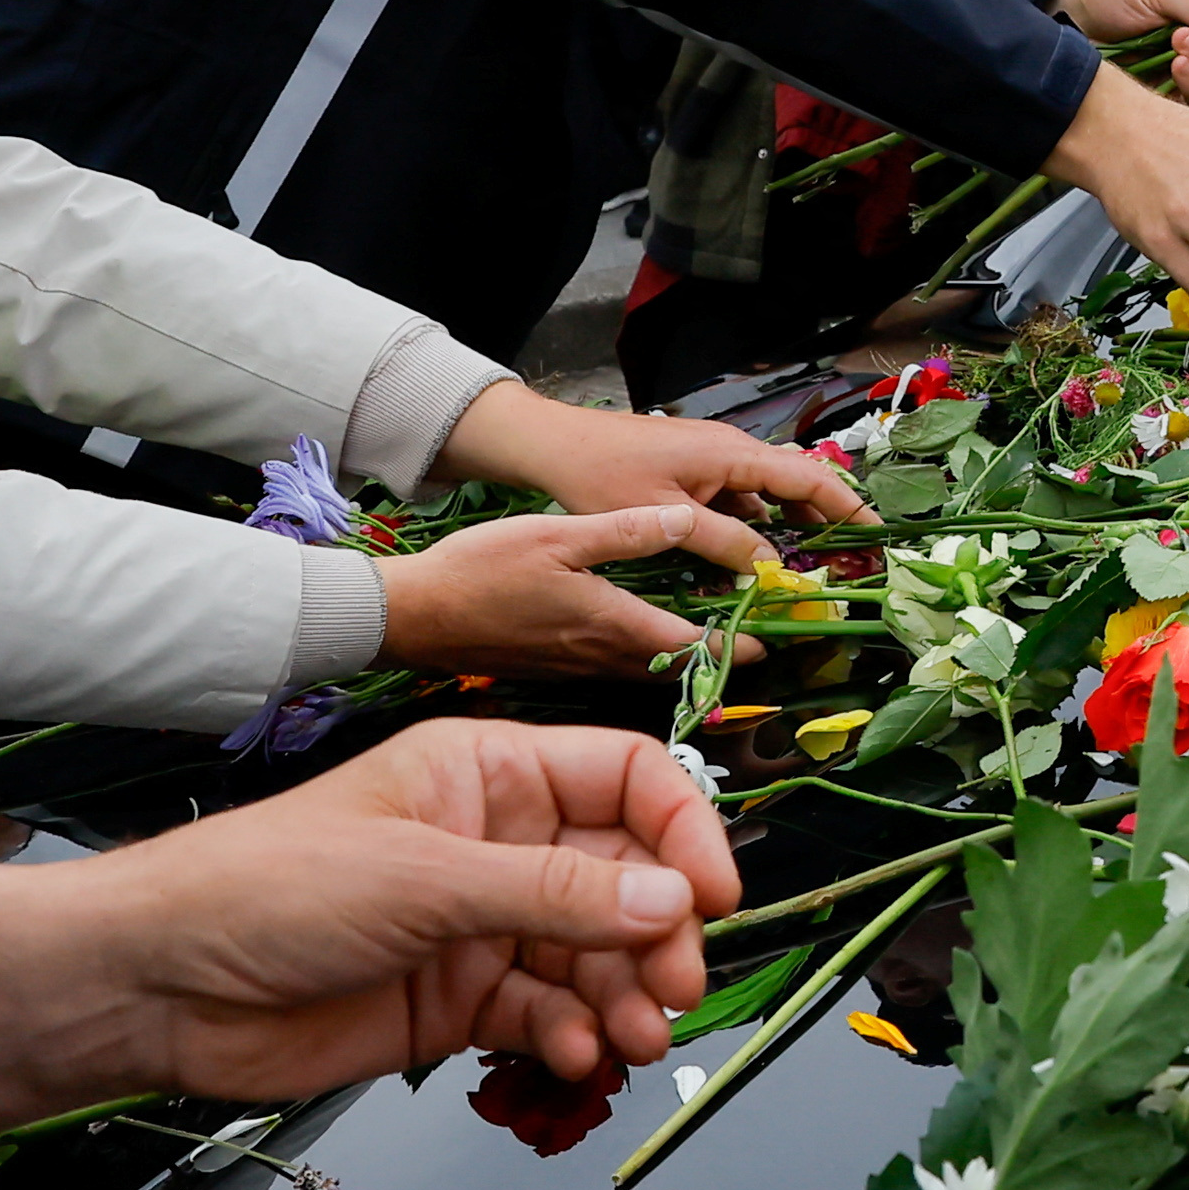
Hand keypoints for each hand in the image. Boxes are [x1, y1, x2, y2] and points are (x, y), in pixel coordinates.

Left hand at [0, 722, 741, 1134]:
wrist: (161, 988)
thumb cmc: (270, 889)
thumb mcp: (423, 877)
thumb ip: (554, 893)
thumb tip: (672, 902)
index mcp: (488, 774)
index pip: (626, 779)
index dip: (681, 831)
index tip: (712, 897)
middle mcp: (498, 843)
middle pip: (626, 877)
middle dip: (659, 934)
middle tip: (674, 989)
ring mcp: (480, 924)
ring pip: (595, 954)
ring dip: (624, 996)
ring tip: (632, 1040)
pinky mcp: (458, 999)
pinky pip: (547, 1011)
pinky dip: (571, 1035)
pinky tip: (570, 1056)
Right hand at [375, 501, 784, 682]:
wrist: (412, 615)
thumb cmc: (478, 572)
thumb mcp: (557, 534)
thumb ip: (627, 530)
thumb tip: (689, 519)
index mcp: (612, 625)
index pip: (693, 648)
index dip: (739, 646)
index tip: (776, 637)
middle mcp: (601, 658)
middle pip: (678, 667)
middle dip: (722, 655)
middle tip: (759, 634)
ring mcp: (577, 668)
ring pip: (648, 670)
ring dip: (686, 656)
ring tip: (719, 631)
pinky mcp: (556, 667)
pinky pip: (618, 667)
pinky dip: (647, 654)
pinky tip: (649, 629)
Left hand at [433, 379, 863, 529]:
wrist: (553, 443)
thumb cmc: (602, 474)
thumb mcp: (663, 517)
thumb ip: (720, 542)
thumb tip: (769, 570)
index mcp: (734, 454)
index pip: (811, 479)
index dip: (850, 508)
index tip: (878, 537)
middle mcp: (733, 451)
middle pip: (797, 487)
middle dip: (827, 524)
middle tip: (847, 564)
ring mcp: (714, 458)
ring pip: (767, 497)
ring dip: (788, 530)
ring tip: (805, 570)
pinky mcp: (695, 469)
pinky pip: (739, 499)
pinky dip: (753, 528)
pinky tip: (749, 560)